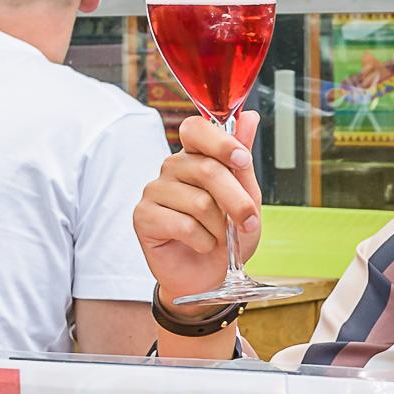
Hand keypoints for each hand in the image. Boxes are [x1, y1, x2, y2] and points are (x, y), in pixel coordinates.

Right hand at [132, 111, 261, 308]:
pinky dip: (203, 241)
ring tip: (219, 238)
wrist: (209, 277)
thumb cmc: (226, 237)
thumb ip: (242, 160)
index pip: (197, 129)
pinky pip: (183, 224)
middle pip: (207, 169)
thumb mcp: (247, 198)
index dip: (221, 142)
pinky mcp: (143, 217)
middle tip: (248, 222)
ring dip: (220, 228)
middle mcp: (172, 168)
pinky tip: (201, 245)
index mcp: (195, 156)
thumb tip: (249, 116)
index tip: (242, 160)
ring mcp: (154, 191)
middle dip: (237, 200)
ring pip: (199, 202)